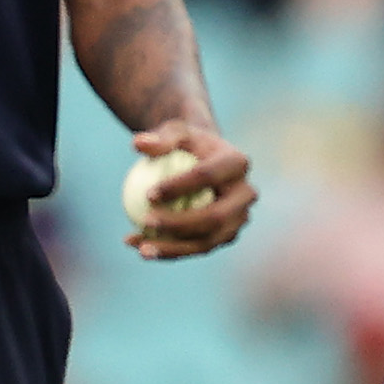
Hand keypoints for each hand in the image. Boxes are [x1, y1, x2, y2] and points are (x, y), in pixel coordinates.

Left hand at [126, 119, 255, 260]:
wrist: (203, 161)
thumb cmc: (185, 145)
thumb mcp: (174, 132)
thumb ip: (160, 138)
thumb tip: (138, 144)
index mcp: (237, 163)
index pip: (208, 176)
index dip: (179, 187)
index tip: (148, 195)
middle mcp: (246, 195)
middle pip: (215, 217)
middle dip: (180, 224)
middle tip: (147, 222)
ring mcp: (239, 219)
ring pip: (207, 242)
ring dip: (173, 248)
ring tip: (142, 248)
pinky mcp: (226, 236)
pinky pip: (196, 248)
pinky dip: (169, 251)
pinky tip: (140, 248)